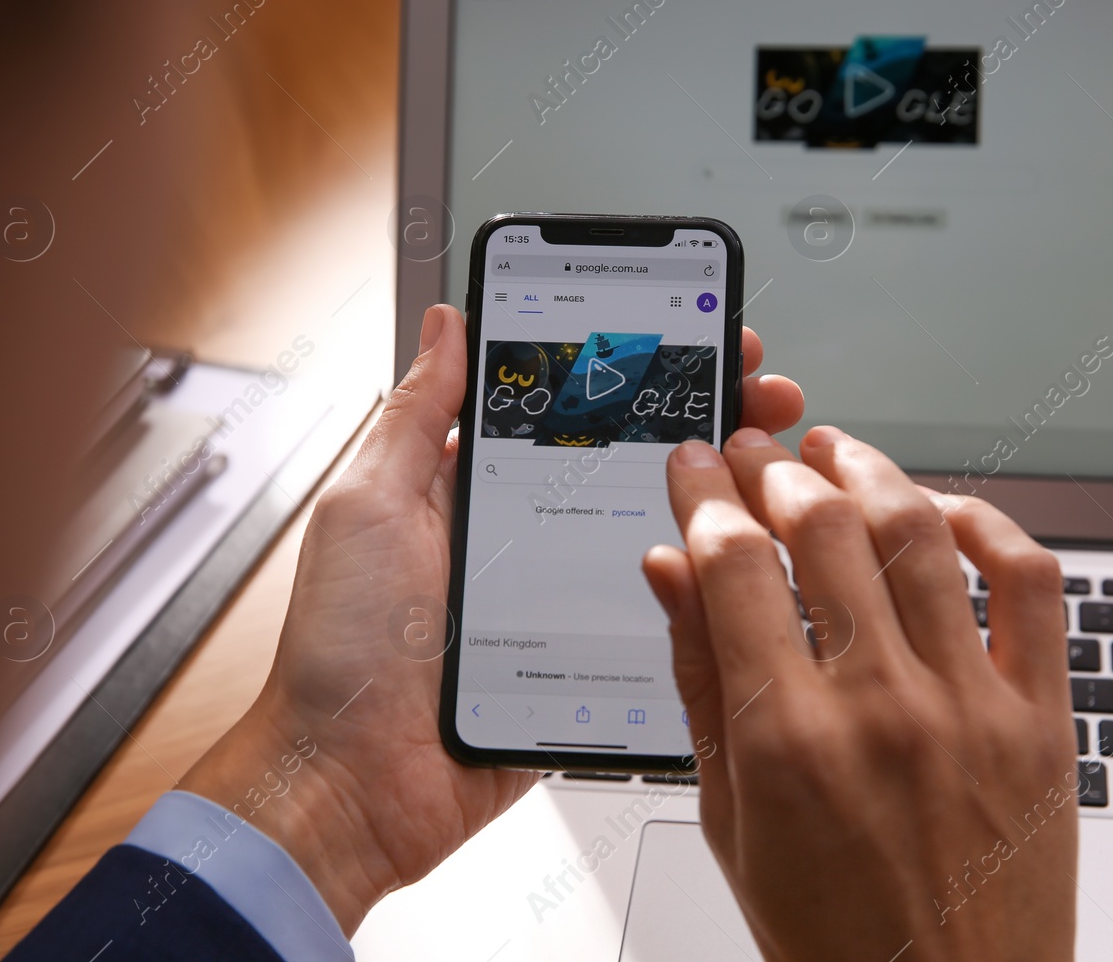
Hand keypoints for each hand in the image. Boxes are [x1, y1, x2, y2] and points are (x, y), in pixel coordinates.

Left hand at [182, 304, 804, 932]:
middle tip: (762, 398)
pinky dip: (700, 596)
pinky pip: (653, 623)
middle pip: (631, 465)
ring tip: (771, 468)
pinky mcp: (584, 665)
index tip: (696, 341)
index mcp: (475, 490)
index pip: (570, 409)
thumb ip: (414, 414)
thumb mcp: (368, 505)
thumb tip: (449, 325)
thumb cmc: (341, 651)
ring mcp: (560, 601)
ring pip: (655, 540)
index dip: (635, 371)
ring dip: (716, 503)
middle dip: (702, 423)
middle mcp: (526, 538)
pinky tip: (747, 566)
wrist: (351, 787)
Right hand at [643, 427, 1076, 961]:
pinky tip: (942, 509)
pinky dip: (988, 524)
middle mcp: (882, 709)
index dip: (703, 495)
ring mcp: (971, 706)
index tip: (693, 468)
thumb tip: (670, 572)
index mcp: (788, 741)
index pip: (734, 566)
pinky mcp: (1042, 716)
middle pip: (823, 529)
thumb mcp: (729, 818)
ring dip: (867, 470)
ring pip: (918, 534)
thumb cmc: (831, 934)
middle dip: (774, 469)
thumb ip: (700, 681)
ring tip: (833, 451)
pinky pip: (1030, 584)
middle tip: (753, 452)